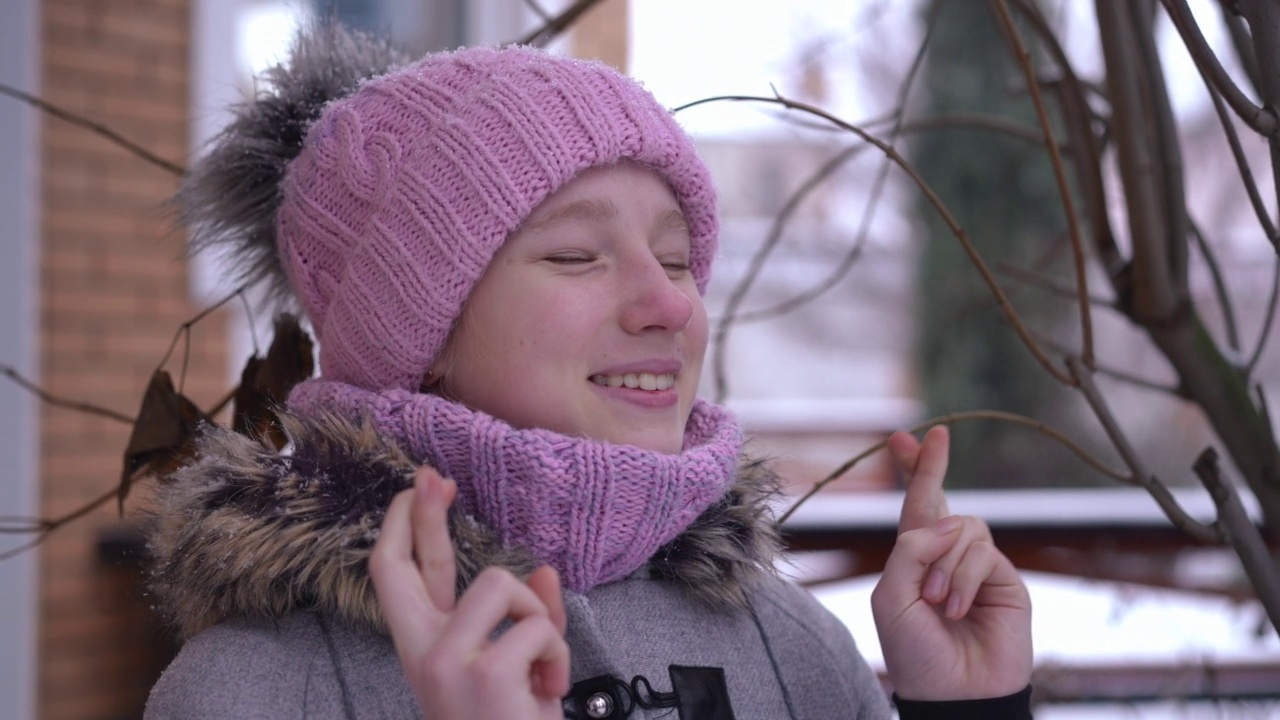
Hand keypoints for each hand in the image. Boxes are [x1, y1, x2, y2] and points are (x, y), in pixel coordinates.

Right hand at [369, 466, 570, 718]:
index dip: (404, 529)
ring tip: (543, 668)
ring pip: (500, 583)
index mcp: (426, 652)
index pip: (396, 579)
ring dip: (536, 619)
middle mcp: (423, 654)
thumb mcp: (520, 675)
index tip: (417, 488)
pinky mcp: (483, 671)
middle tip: (433, 476)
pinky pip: (538, 627)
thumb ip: (524, 623)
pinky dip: (557, 655)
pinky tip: (549, 691)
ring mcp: (447, 661)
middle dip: (423, 514)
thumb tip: (544, 572)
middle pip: (408, 565)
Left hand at [870, 426, 1031, 700]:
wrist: (955, 693)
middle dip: (931, 467)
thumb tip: (948, 519)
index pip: (912, 508)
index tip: (902, 436)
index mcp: (912, 560)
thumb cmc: (915, 652)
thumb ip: (910, 550)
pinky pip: (983, 552)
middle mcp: (944, 557)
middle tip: (935, 436)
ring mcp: (977, 567)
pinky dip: (964, 577)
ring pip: (963, 528)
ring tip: (937, 603)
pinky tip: (958, 608)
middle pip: (940, 500)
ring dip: (945, 563)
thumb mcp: (892, 597)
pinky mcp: (1005, 580)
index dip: (912, 472)